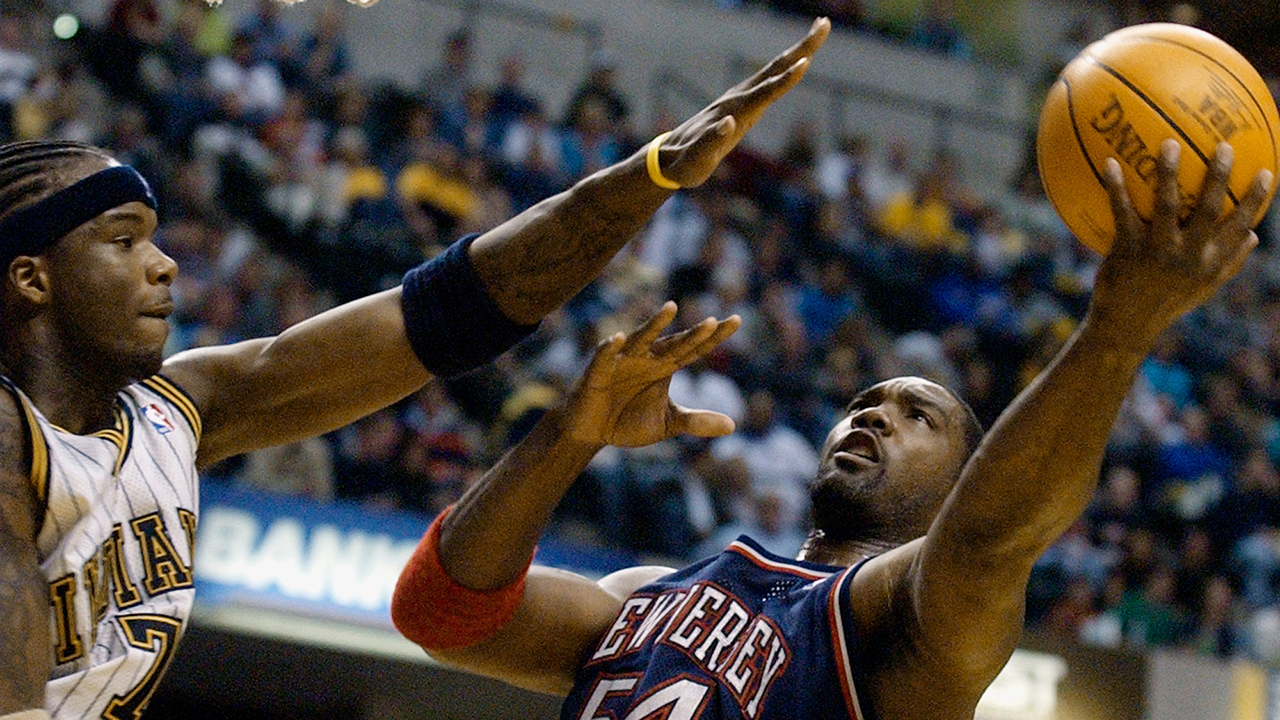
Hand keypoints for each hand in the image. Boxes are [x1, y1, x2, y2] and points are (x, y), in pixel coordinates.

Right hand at [562, 302, 740, 447]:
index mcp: (665, 366)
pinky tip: (618, 338)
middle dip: (693, 334)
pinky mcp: (598, 372)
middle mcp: (647, 358)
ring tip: (671, 308)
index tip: (737, 320)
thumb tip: (733, 426)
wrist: (592, 430)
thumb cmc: (628, 420)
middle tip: (713, 322)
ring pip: (641, 339)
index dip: (714, 336)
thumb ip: (696, 421)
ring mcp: (622, 361)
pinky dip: (609, 348)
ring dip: (655, 324)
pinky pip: (604, 357)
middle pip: (675, 343)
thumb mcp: (667, 423)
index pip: (695, 349)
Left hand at [656, 17, 829, 187]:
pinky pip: (769, 79)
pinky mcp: (741, 102)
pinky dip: (787, 66)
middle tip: (825, 25)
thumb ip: (709, 142)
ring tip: (818, 31)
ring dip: (798, 50)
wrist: (669, 158)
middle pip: (774, 68)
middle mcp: (738, 99)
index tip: (806, 61)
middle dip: (802, 48)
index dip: (785, 80)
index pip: (764, 93)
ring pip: (773, 69)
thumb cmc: (684, 164)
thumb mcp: (694, 160)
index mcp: (733, 112)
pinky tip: (797, 61)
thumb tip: (727, 122)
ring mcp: (739, 99)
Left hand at [1090, 139, 1272, 346]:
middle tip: (1224, 146)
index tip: (1267, 172)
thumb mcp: (1202, 289)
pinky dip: (1116, 187)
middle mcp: (1188, 257)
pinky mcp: (1127, 251)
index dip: (1255, 200)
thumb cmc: (1165, 303)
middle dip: (1219, 177)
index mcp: (1209, 263)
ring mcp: (1157, 253)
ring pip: (1167, 206)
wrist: (1125, 327)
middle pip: (1210, 210)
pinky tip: (1109, 164)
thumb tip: (1254, 235)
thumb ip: (1229, 263)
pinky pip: (1122, 212)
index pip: (1240, 227)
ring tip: (1169, 144)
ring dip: (1168, 173)